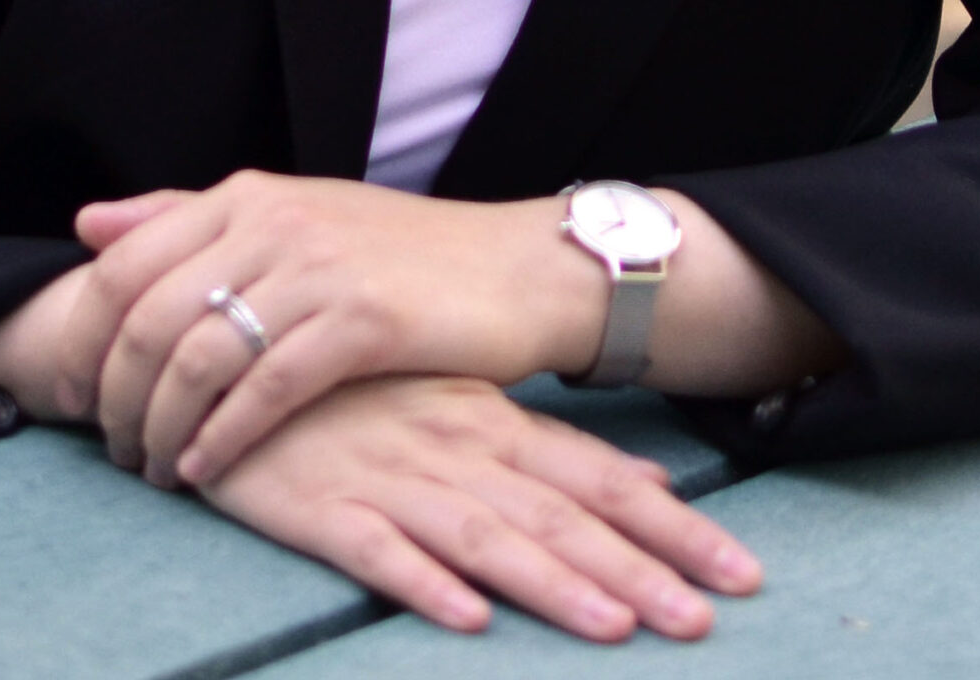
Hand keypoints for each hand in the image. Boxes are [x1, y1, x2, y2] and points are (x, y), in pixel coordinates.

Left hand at [53, 172, 602, 486]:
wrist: (514, 269)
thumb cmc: (399, 256)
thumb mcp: (291, 218)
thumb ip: (188, 219)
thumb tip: (88, 223)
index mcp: (249, 195)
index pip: (126, 263)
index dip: (86, 337)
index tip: (77, 394)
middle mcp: (274, 220)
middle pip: (150, 316)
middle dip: (116, 395)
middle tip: (112, 447)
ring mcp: (318, 266)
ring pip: (199, 357)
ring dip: (162, 427)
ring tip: (155, 469)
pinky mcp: (362, 319)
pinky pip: (266, 389)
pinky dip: (224, 437)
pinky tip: (207, 468)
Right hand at [200, 374, 760, 641]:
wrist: (236, 348)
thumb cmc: (360, 389)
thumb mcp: (467, 405)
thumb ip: (553, 449)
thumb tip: (654, 477)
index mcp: (492, 423)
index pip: (598, 478)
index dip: (671, 527)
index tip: (742, 571)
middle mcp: (456, 448)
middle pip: (560, 515)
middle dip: (637, 569)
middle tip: (706, 619)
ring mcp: (390, 476)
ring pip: (486, 537)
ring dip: (551, 585)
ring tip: (615, 630)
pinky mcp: (320, 508)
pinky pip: (376, 550)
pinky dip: (421, 582)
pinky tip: (464, 616)